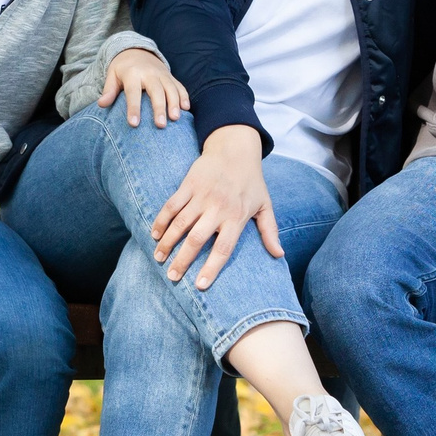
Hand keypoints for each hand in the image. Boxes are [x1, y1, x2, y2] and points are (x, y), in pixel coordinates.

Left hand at [99, 47, 188, 126]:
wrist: (137, 51)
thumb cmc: (122, 69)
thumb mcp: (112, 75)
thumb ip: (109, 90)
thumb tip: (101, 104)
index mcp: (132, 74)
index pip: (133, 92)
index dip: (133, 108)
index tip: (134, 124)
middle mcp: (149, 73)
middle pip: (156, 91)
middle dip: (159, 108)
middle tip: (160, 125)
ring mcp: (162, 74)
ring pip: (170, 88)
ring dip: (174, 103)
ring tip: (175, 118)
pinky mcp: (170, 76)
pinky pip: (179, 86)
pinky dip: (184, 96)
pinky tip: (186, 108)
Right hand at [151, 124, 280, 288]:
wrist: (235, 149)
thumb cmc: (251, 181)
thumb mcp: (265, 205)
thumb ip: (270, 231)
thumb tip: (279, 254)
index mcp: (237, 217)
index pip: (224, 248)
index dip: (212, 268)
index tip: (200, 286)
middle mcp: (218, 208)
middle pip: (197, 240)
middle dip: (183, 260)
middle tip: (172, 277)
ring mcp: (201, 196)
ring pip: (180, 224)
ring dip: (167, 243)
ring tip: (159, 259)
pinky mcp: (188, 185)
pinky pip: (171, 205)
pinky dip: (161, 220)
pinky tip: (155, 235)